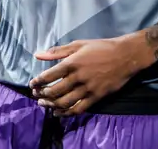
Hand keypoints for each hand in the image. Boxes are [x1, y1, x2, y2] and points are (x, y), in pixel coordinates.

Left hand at [28, 36, 147, 116]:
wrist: (126, 56)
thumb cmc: (100, 47)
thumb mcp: (78, 45)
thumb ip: (57, 51)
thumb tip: (37, 55)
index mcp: (72, 63)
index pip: (49, 75)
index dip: (38, 82)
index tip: (32, 84)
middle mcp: (78, 77)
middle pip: (55, 91)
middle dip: (42, 94)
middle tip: (36, 95)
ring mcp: (88, 88)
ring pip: (65, 102)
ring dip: (51, 105)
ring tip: (44, 104)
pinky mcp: (97, 96)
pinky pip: (79, 108)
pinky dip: (67, 112)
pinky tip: (59, 112)